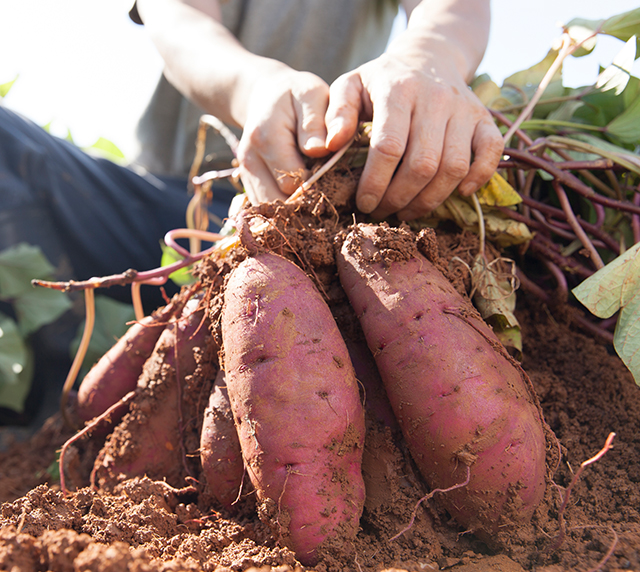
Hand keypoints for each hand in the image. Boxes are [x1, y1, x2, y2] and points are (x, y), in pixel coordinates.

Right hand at [236, 65, 330, 204]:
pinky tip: (305, 199)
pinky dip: (286, 211)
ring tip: (318, 199)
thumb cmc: (296, 95)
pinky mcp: (248, 185)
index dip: (319, 185)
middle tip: (331, 194)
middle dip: (307, 204)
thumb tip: (320, 150)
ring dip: (296, 211)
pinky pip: (267, 210)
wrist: (266, 96)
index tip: (337, 178)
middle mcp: (249, 161)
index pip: (293, 182)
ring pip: (271, 212)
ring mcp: (246, 175)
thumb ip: (315, 122)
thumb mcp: (311, 95)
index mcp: (266, 138)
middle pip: (280, 203)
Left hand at [324, 49, 503, 220]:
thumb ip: (336, 113)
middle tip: (383, 212)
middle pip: (422, 164)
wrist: (429, 56)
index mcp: (399, 91)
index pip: (389, 147)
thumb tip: (329, 145)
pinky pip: (492, 153)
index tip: (364, 203)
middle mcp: (436, 98)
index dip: (375, 183)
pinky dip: (479, 177)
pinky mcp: (485, 119)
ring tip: (407, 211)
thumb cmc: (382, 81)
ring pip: (454, 167)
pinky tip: (459, 193)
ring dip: (430, 199)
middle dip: (399, 198)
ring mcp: (464, 109)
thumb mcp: (350, 86)